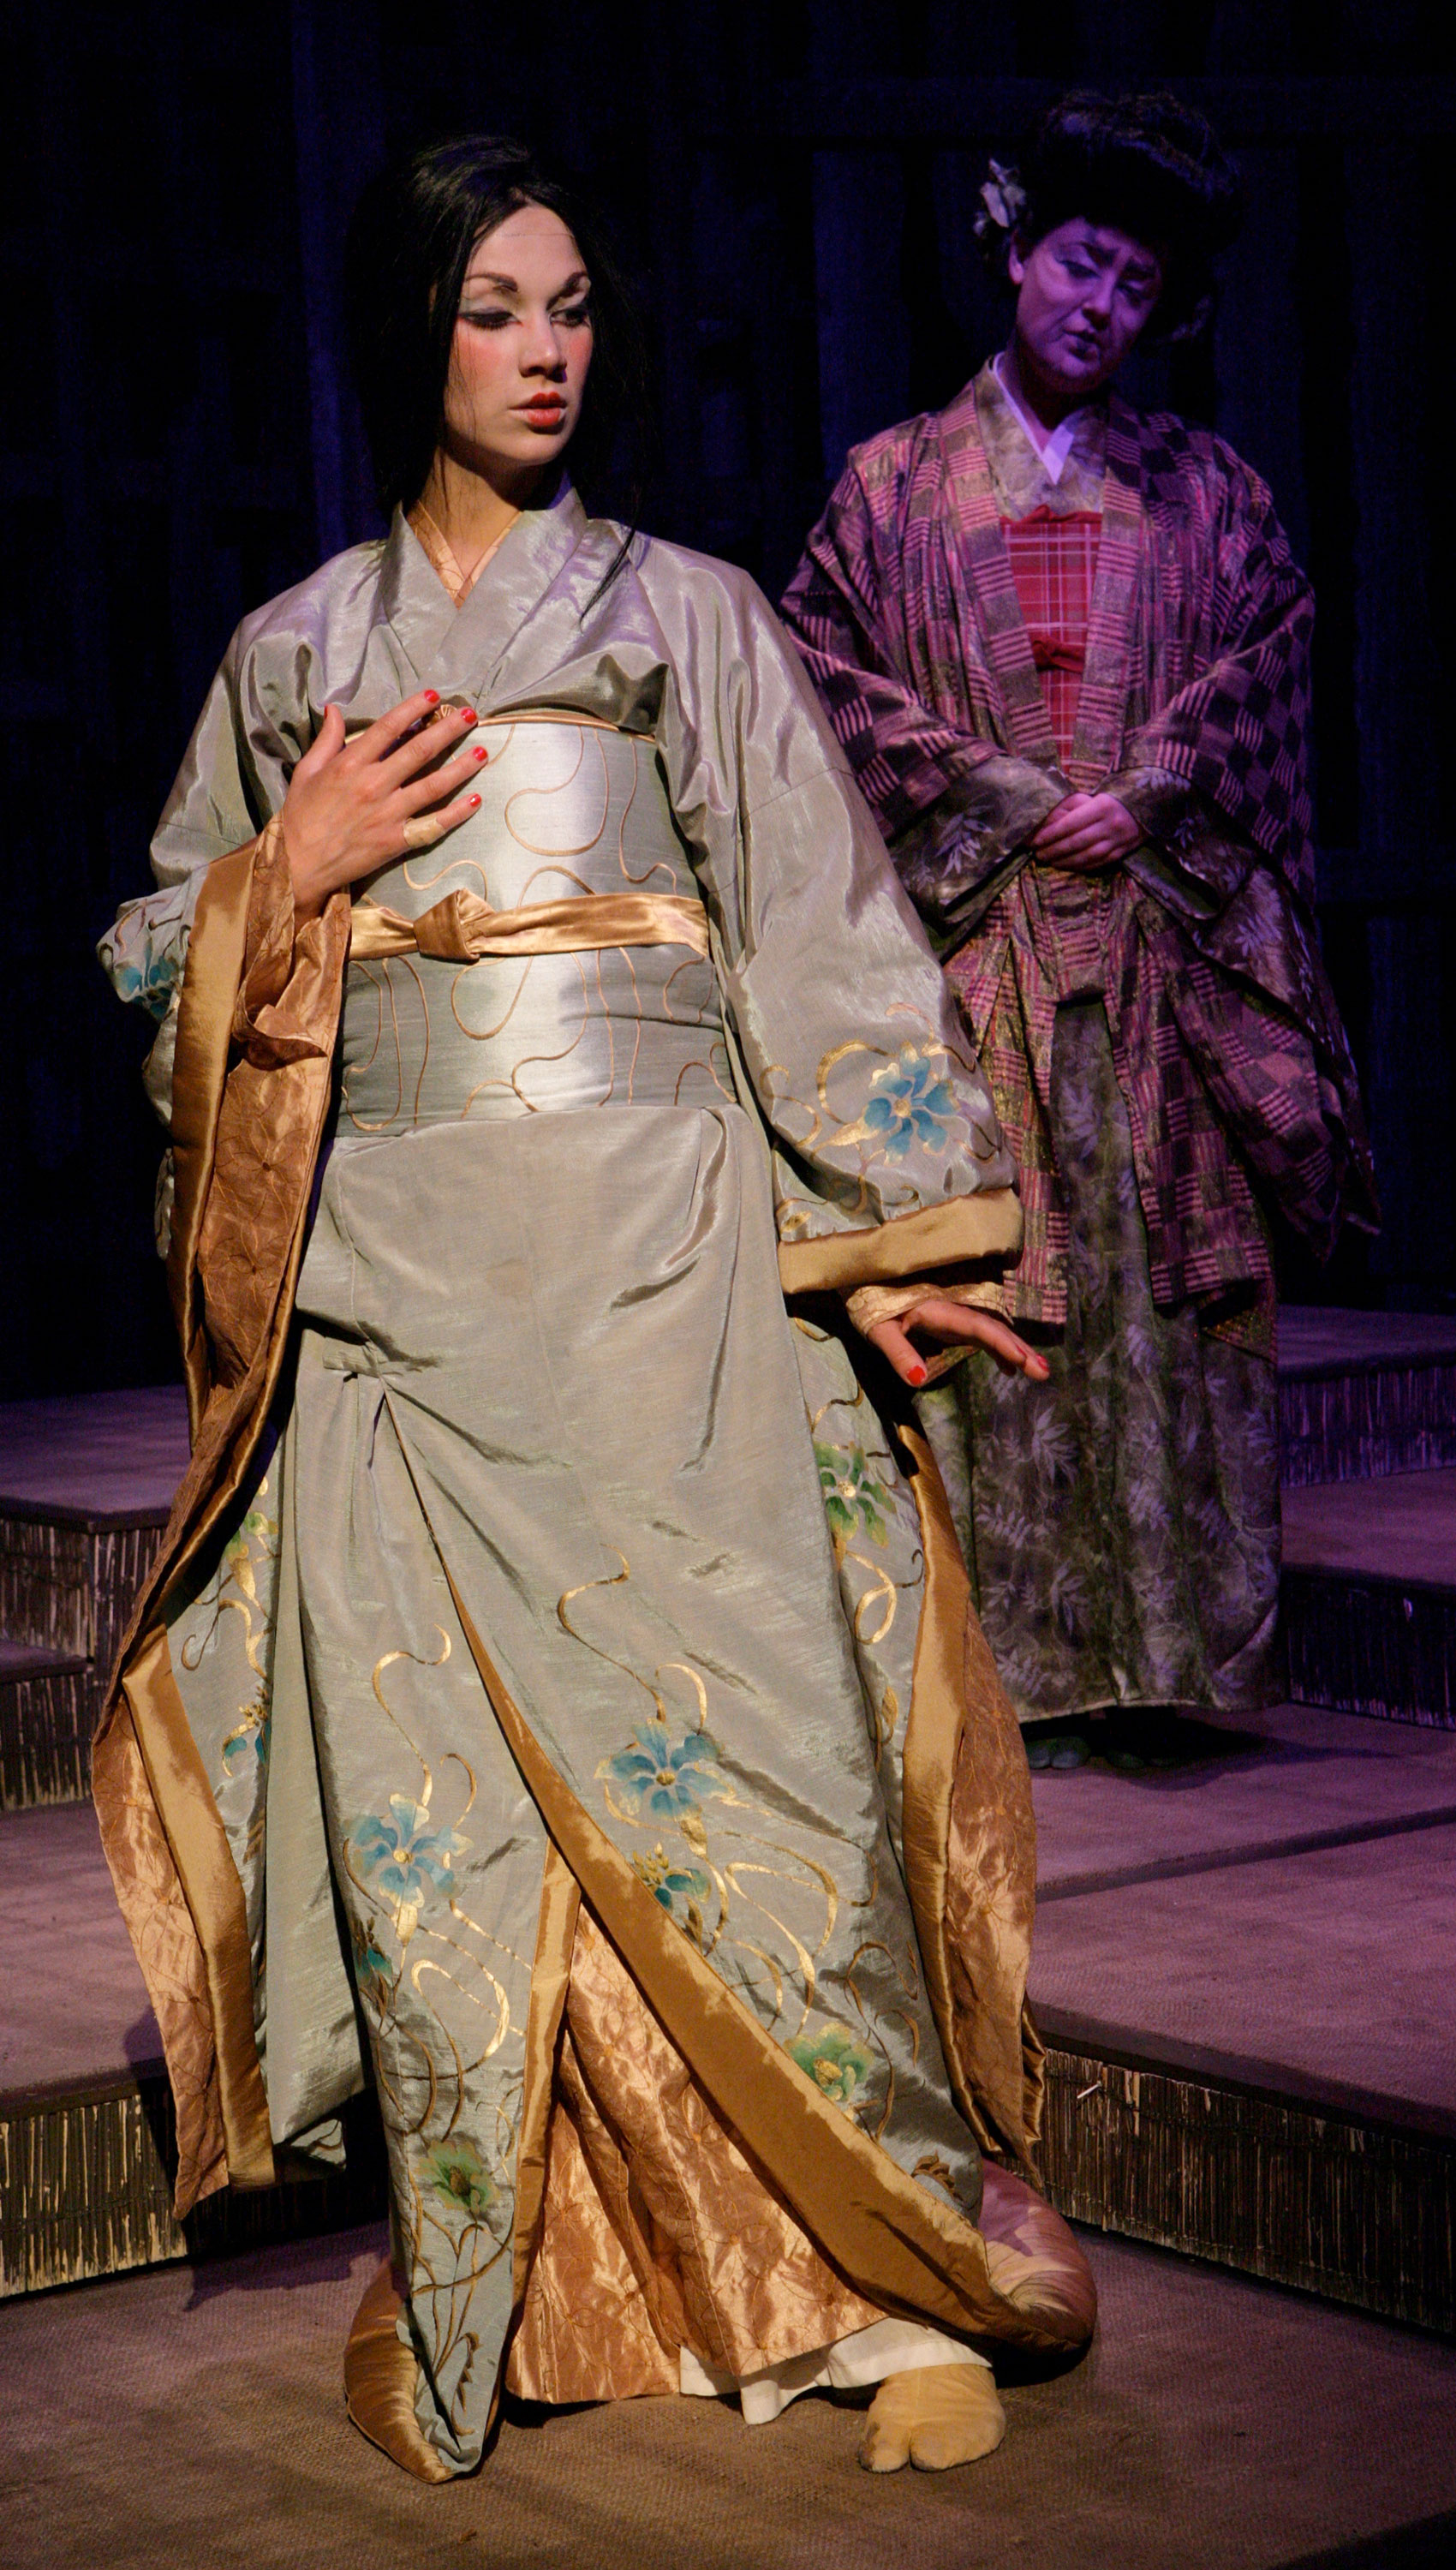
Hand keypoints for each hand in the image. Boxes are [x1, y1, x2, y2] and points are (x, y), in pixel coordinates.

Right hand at [281, 691, 488, 917]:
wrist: (299, 863)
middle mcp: (373, 785)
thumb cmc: (301, 816)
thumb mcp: (306, 771)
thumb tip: (334, 709)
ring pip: (433, 785)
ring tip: (482, 752)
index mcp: (350, 764)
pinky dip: (456, 814)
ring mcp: (388, 814)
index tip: (434, 697)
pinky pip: (433, 824)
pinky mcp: (396, 840)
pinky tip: (475, 800)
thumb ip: (327, 740)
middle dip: (447, 730)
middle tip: (470, 715)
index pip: (388, 728)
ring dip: (461, 767)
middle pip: (419, 751)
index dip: (413, 709)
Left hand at [866, 1296, 1051, 1389]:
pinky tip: (1010, 1369)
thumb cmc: (869, 1304)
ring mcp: (955, 1316)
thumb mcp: (879, 1331)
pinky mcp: (952, 1323)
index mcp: (939, 1310)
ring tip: (1041, 1372)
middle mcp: (954, 1310)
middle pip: (993, 1329)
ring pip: (992, 1332)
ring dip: (1016, 1350)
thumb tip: (918, 1379)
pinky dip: (998, 1350)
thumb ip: (898, 1353)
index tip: (1022, 1359)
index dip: (1001, 1342)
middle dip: (1020, 1349)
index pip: (977, 1327)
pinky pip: (981, 1336)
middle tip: (1045, 1373)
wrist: (865, 1281)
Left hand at [1032, 791, 1139, 871]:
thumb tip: (1043, 827)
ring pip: (1086, 856)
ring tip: (1048, 861)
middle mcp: (1111, 825)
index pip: (1070, 824)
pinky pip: (1096, 864)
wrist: (1143, 809)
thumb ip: (1064, 809)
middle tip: (1037, 854)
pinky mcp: (1121, 853)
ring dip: (1064, 861)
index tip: (1035, 841)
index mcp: (1102, 806)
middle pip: (1076, 842)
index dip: (1051, 834)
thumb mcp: (1086, 797)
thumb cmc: (1107, 801)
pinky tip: (1065, 865)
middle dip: (1053, 850)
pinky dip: (1078, 866)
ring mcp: (1118, 841)